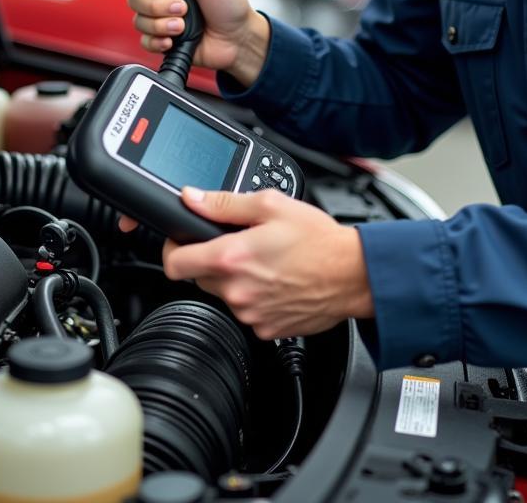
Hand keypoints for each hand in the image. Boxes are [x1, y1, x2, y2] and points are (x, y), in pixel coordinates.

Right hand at [116, 0, 270, 84]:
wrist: (237, 40)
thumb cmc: (230, 2)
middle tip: (177, 3)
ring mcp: (158, 12)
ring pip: (138, 15)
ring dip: (162, 21)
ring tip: (184, 20)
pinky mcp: (159, 35)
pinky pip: (143, 38)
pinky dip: (158, 39)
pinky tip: (174, 37)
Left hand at [160, 187, 374, 339]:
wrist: (353, 275)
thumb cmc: (318, 240)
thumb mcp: (270, 205)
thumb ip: (224, 203)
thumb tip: (191, 198)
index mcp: (231, 258)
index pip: (173, 264)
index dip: (173, 249)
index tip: (182, 242)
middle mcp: (236, 291)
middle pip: (198, 278)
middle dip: (211, 260)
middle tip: (239, 245)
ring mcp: (250, 314)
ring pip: (223, 295)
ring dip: (234, 279)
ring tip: (265, 262)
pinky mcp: (265, 329)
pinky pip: (246, 312)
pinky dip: (255, 297)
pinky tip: (276, 281)